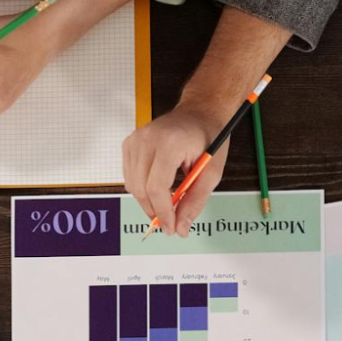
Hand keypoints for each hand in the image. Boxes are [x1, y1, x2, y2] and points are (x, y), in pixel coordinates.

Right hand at [122, 102, 230, 236]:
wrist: (199, 112)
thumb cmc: (208, 137)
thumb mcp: (212, 172)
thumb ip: (195, 201)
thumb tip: (181, 227)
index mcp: (169, 143)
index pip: (156, 186)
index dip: (163, 212)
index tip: (172, 228)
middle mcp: (147, 139)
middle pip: (141, 188)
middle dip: (155, 211)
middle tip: (171, 224)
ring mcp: (135, 139)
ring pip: (132, 185)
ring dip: (148, 202)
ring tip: (167, 205)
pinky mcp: (129, 143)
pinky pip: (129, 176)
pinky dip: (142, 189)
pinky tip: (158, 189)